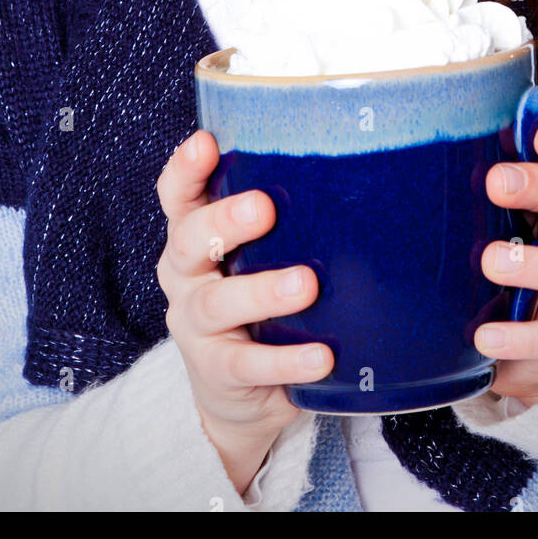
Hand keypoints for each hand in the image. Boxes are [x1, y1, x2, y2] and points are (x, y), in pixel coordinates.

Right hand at [156, 129, 334, 488]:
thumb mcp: (258, 255)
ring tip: (306, 284)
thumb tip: (360, 173)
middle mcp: (185, 276)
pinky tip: (320, 355)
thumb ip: (285, 220)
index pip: (177, 196)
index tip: (207, 142)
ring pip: (217, 303)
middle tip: (264, 208)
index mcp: (193, 236)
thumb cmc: (259, 302)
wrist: (241, 395)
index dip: (185, 169)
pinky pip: (248, 365)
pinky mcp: (216, 373)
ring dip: (262, 292)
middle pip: (189, 241)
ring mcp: (195, 327)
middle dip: (224, 222)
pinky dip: (286, 360)